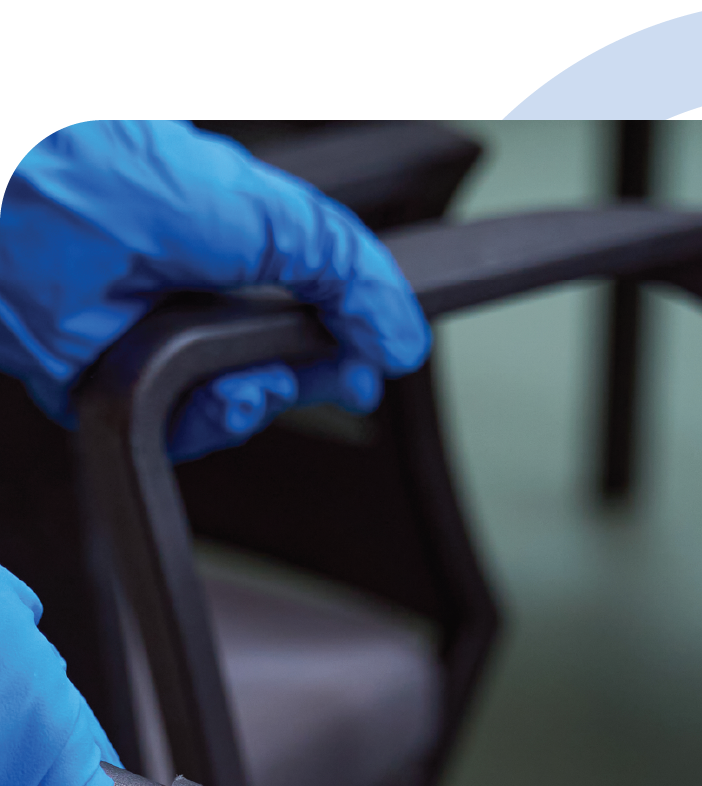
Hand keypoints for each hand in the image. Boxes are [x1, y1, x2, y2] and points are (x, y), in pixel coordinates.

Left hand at [0, 120, 430, 461]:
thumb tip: (403, 334)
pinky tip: (200, 398)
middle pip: (279, 367)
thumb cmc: (119, 173)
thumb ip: (347, 267)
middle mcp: (190, 291)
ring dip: (252, 404)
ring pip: (233, 408)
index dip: (350, 340)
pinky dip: (200, 427)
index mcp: (227, 240)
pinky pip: (178, 433)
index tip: (379, 361)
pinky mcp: (113, 385)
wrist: (27, 207)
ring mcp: (152, 341)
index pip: (309, 304)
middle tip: (332, 380)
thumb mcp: (269, 212)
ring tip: (243, 381)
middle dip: (306, 379)